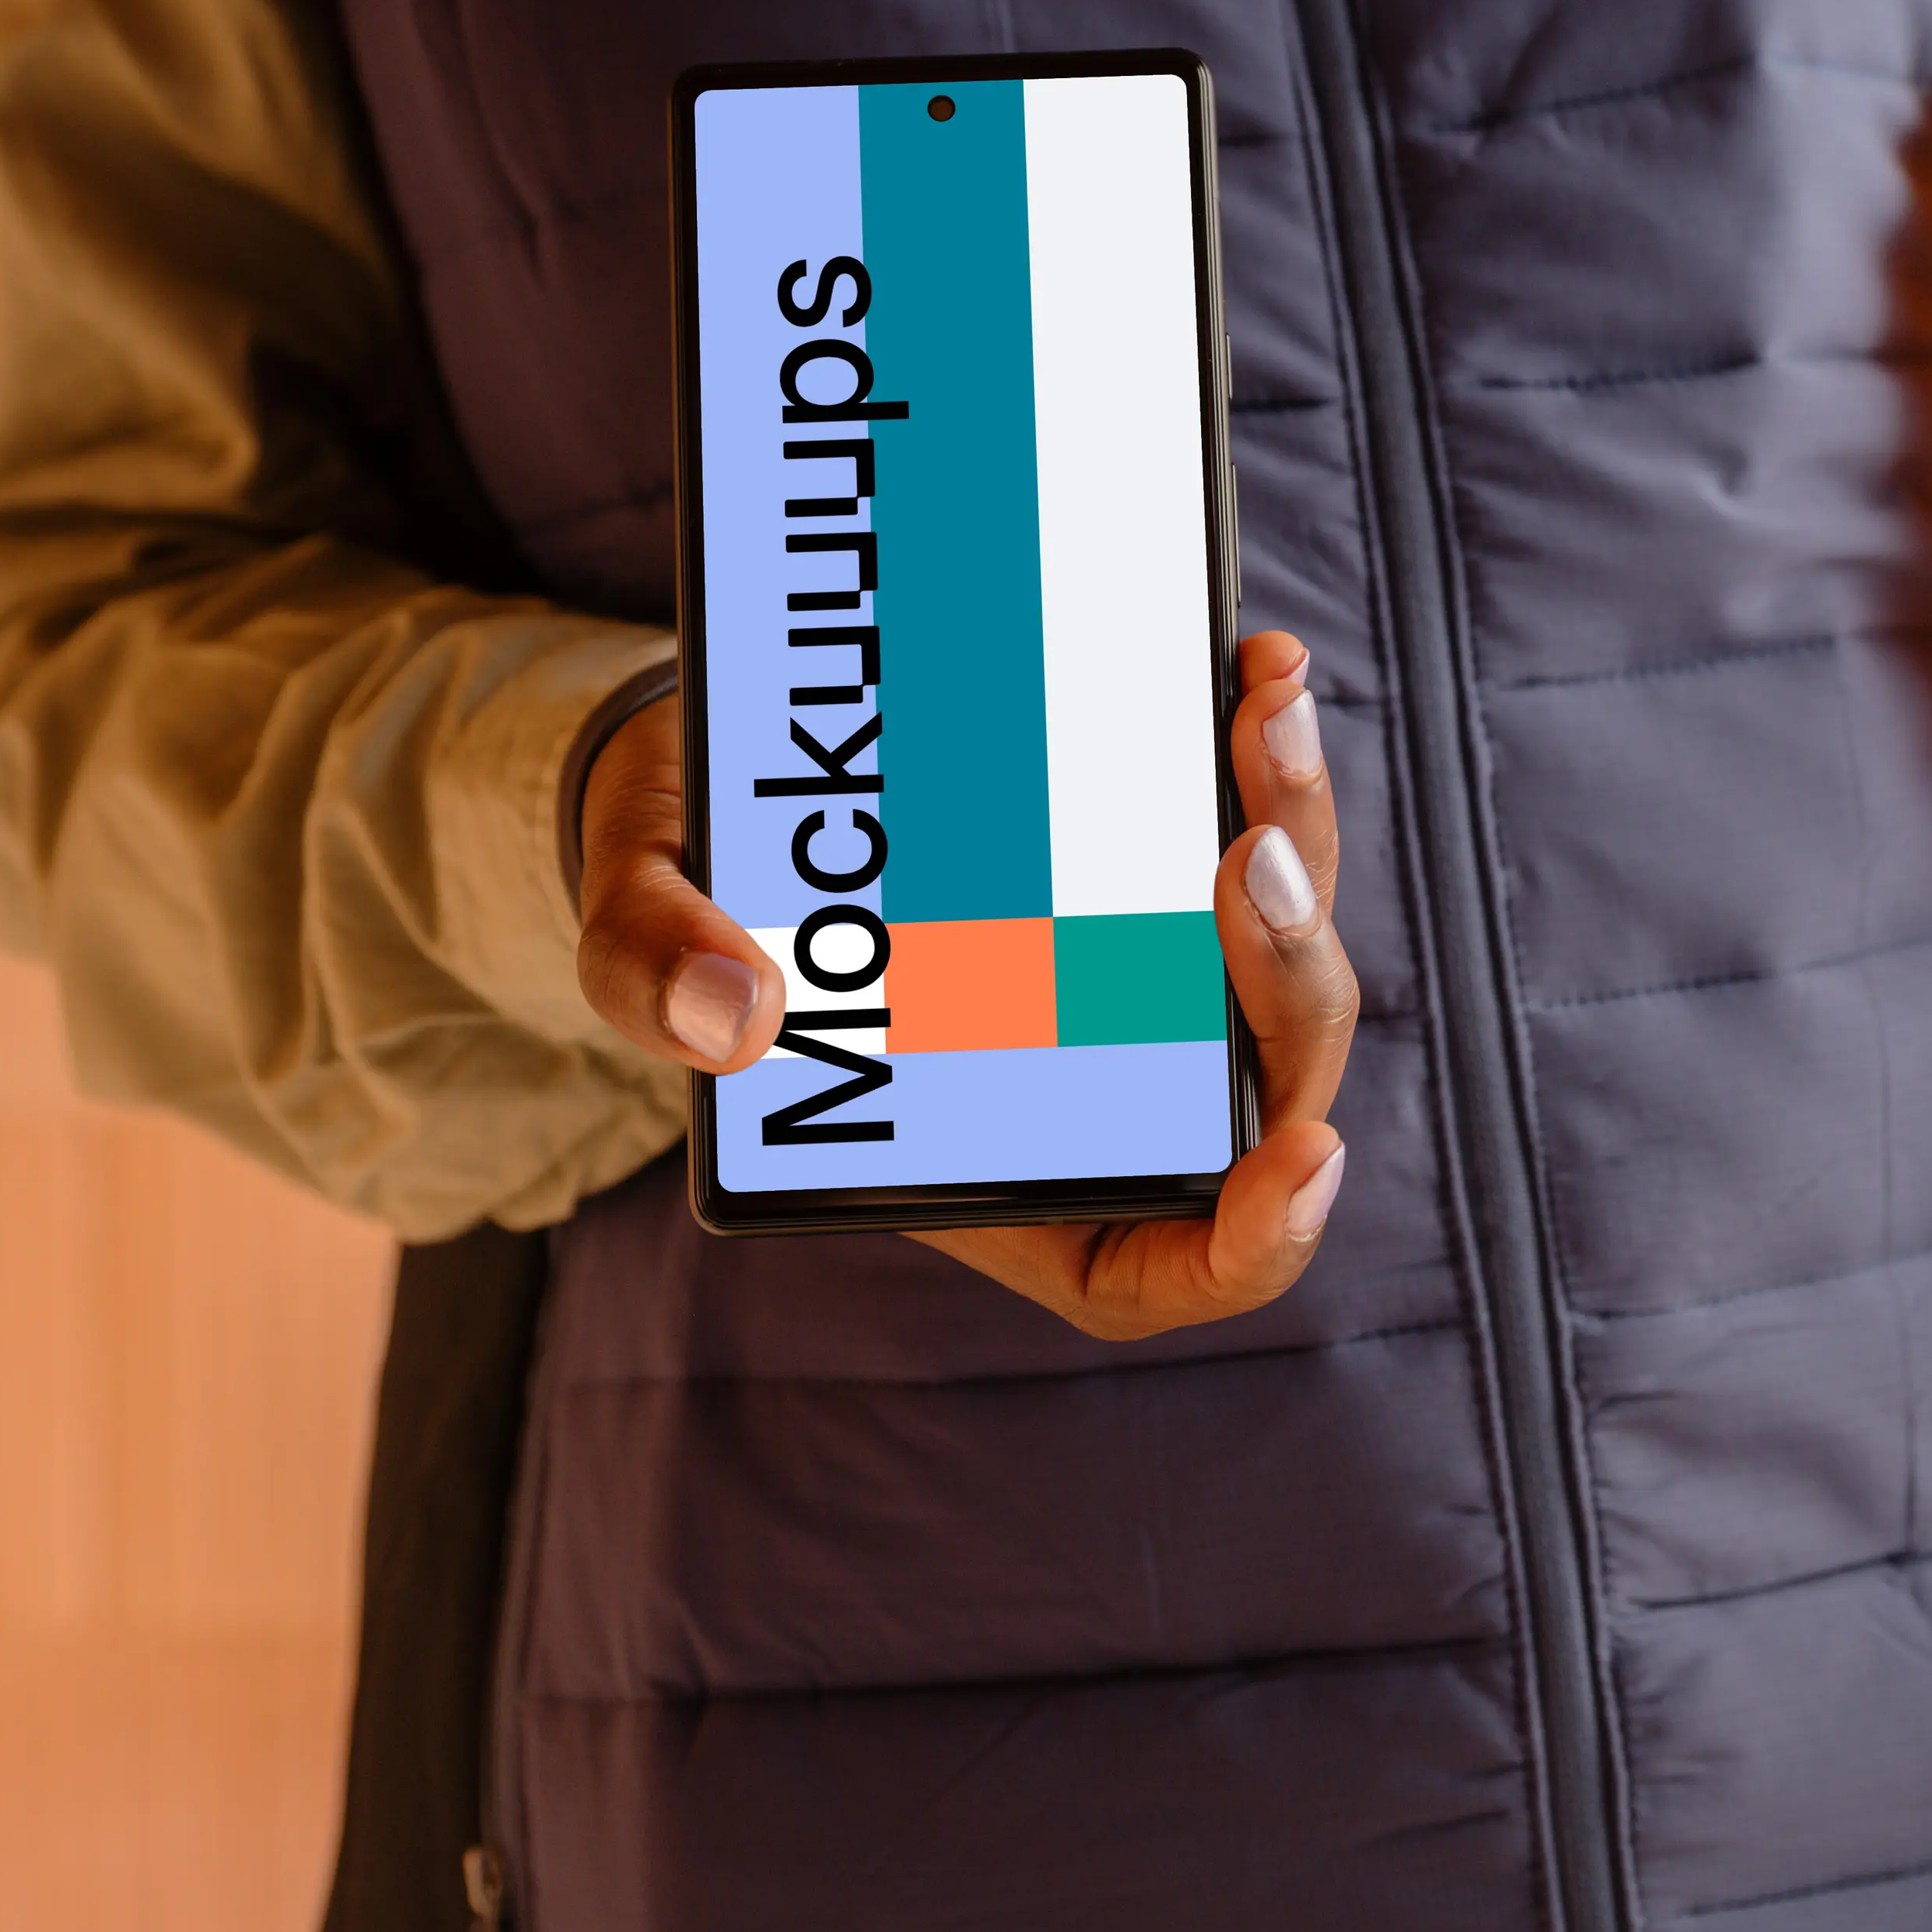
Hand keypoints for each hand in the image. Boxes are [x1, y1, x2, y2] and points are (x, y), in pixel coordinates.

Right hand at [574, 629, 1359, 1337]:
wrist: (704, 781)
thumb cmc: (681, 904)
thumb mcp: (631, 931)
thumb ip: (650, 974)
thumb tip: (730, 1011)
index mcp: (999, 1176)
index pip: (1166, 1266)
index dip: (1254, 1241)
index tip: (1300, 1158)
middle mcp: (1096, 1082)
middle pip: (1261, 1072)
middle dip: (1285, 968)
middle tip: (1251, 858)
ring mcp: (1135, 969)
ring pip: (1277, 941)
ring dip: (1296, 830)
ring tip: (1263, 709)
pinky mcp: (1146, 861)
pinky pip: (1244, 833)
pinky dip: (1262, 760)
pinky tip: (1254, 665)